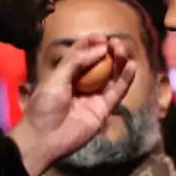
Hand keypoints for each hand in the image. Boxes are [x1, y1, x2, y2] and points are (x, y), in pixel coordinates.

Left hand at [12, 34, 135, 175]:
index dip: (91, 44)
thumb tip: (100, 48)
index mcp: (66, 74)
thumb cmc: (44, 107)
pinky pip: (118, 92)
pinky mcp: (104, 110)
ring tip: (122, 49)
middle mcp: (82, 84)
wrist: (44, 138)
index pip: (82, 54)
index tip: (100, 37)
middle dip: (108, 51)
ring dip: (119, 61)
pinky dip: (126, 79)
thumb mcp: (56, 78)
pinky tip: (131, 66)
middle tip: (114, 42)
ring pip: (111, 76)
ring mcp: (94, 97)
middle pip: (99, 63)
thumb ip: (76, 61)